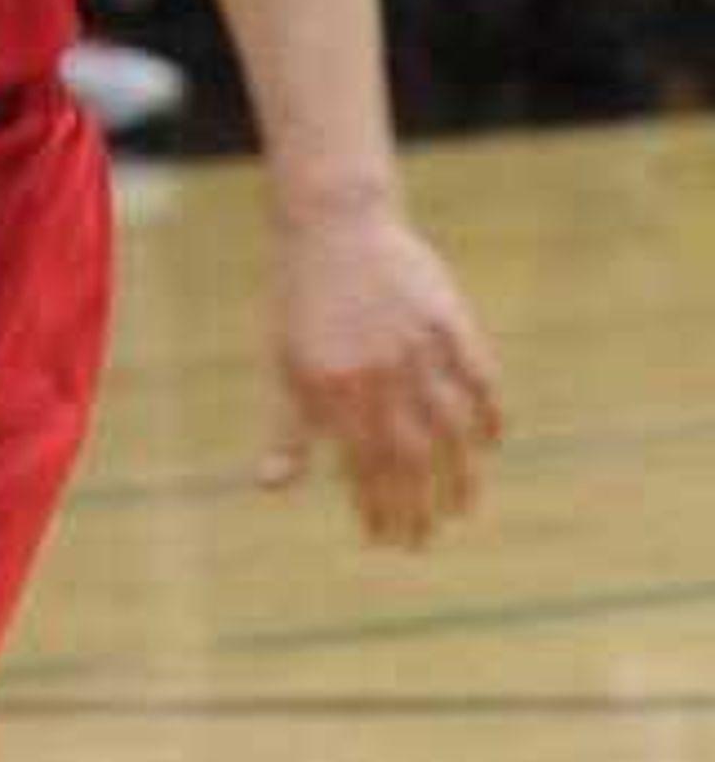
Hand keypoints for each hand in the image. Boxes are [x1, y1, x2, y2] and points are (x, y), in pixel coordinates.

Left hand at [264, 196, 502, 546]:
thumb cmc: (301, 299)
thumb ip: (287, 430)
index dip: (378, 509)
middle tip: (425, 540)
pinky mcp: (447, 319)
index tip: (386, 539)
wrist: (332, 221)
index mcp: (334, 385)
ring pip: (452, 426)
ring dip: (462, 475)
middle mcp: (379, 371)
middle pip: (412, 457)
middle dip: (419, 507)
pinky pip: (480, 377)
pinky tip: (491, 442)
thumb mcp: (283, 361)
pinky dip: (491, 413)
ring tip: (462, 509)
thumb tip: (269, 487)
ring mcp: (417, 344)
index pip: (365, 468)